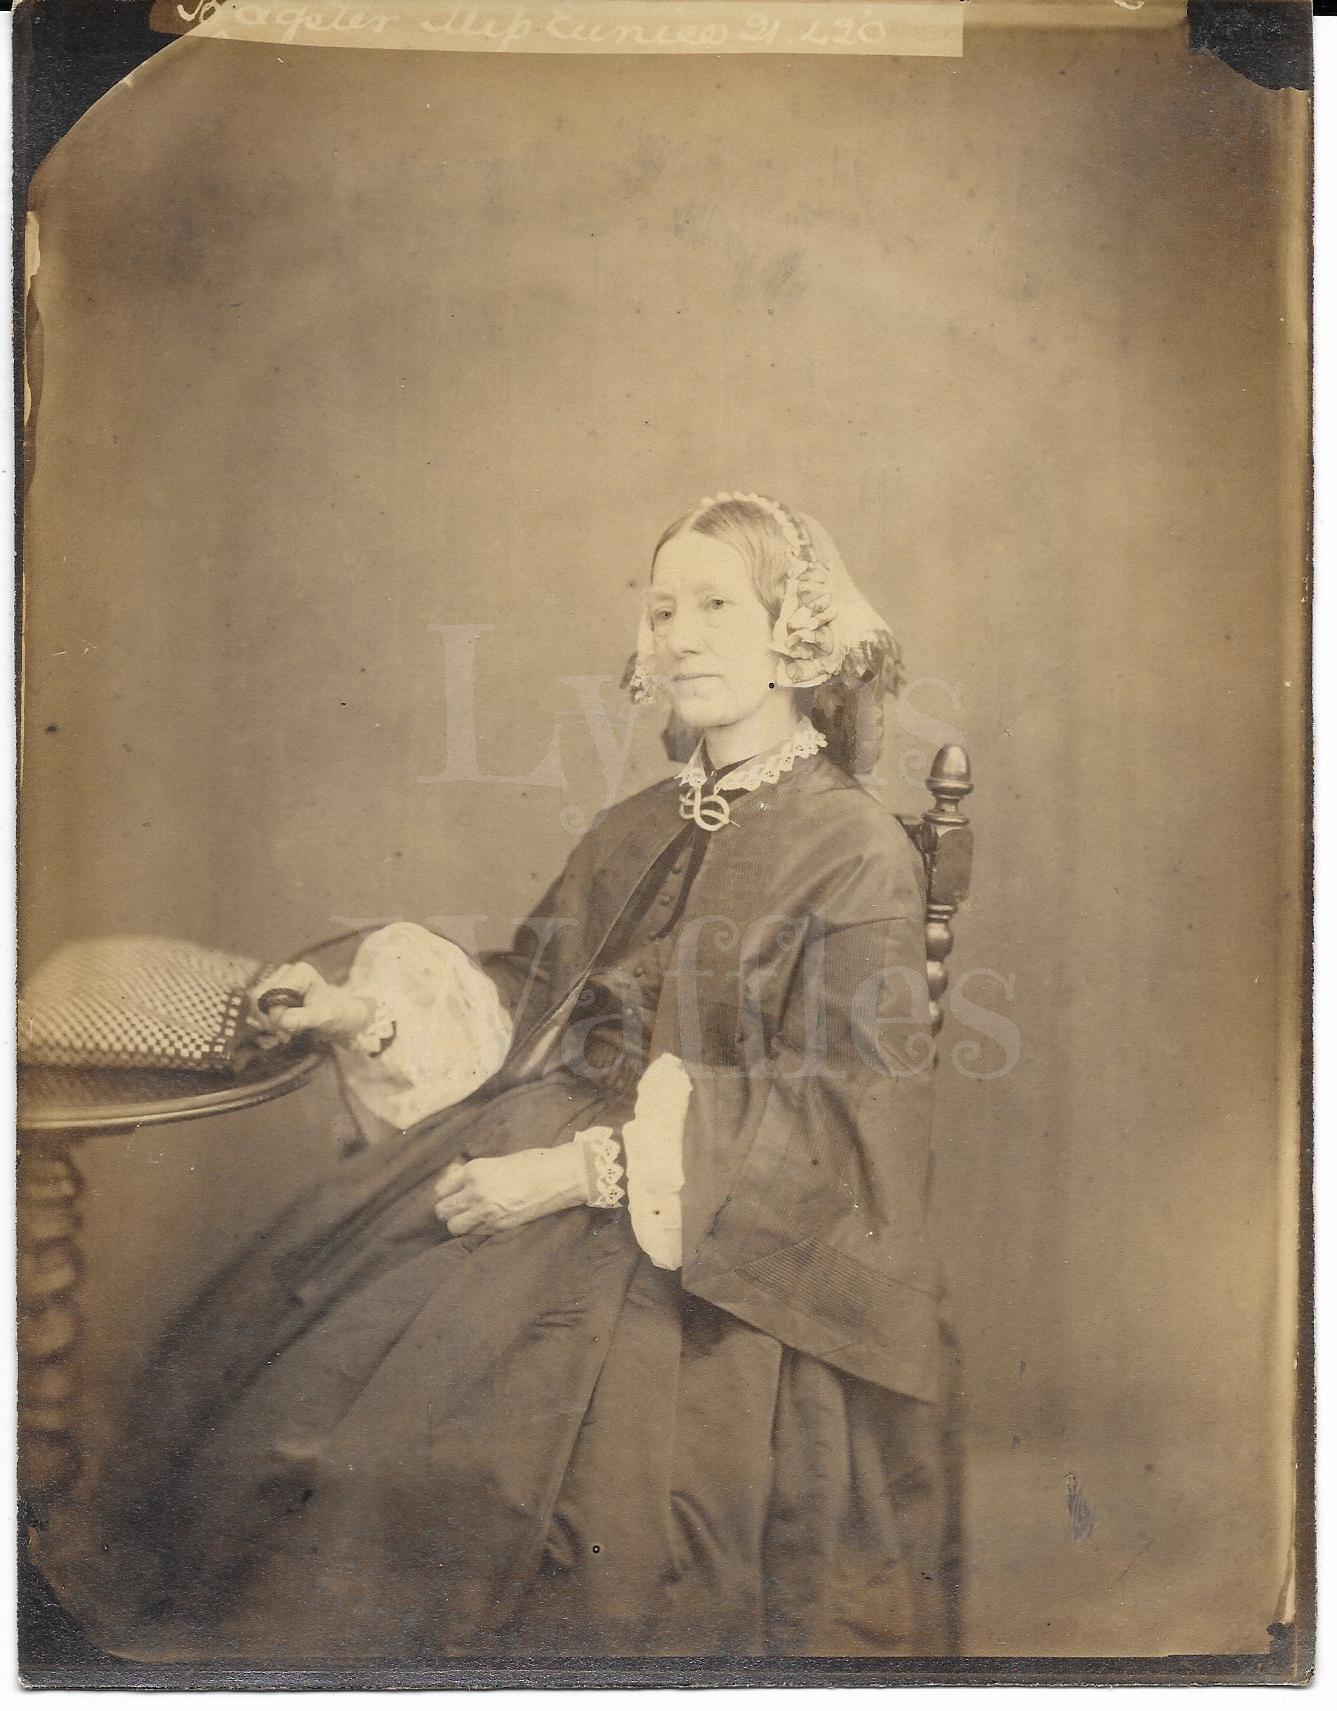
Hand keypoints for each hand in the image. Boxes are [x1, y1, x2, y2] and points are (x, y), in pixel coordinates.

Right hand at [245, 961, 370, 1048]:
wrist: (340, 1016)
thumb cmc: (335, 1014)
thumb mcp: (323, 1017)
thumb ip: (303, 1018)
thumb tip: (283, 1021)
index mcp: (300, 972)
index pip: (271, 994)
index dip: (274, 1015)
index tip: (286, 1031)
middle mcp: (286, 971)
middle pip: (259, 997)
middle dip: (269, 1020)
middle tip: (285, 1035)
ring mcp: (278, 980)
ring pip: (256, 1003)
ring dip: (267, 1023)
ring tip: (286, 1033)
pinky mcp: (273, 991)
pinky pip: (259, 1008)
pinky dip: (267, 1022)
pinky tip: (281, 1029)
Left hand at [433, 1145, 586, 1236]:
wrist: (558, 1176)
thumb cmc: (532, 1163)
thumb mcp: (497, 1161)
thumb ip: (476, 1174)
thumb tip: (458, 1183)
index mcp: (474, 1170)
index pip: (441, 1189)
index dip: (445, 1193)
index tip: (452, 1195)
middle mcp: (475, 1191)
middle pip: (443, 1210)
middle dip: (448, 1211)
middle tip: (458, 1209)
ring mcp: (486, 1211)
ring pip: (454, 1226)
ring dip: (459, 1223)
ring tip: (469, 1219)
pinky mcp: (498, 1226)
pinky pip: (473, 1233)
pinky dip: (475, 1230)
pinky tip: (485, 1223)